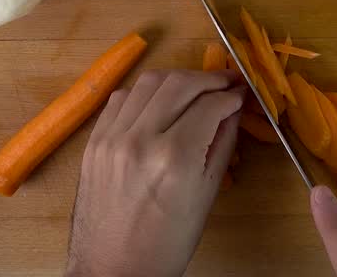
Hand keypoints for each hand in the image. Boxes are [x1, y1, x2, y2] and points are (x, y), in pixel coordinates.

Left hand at [66, 69, 244, 276]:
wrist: (112, 268)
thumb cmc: (167, 243)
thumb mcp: (205, 196)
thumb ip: (221, 145)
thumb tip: (234, 110)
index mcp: (173, 158)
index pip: (210, 105)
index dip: (231, 95)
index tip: (242, 94)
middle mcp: (139, 139)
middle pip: (179, 83)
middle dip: (209, 79)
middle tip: (227, 83)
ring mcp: (112, 137)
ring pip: (149, 82)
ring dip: (177, 80)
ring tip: (196, 89)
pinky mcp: (94, 140)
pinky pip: (122, 98)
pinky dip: (146, 93)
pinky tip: (161, 102)